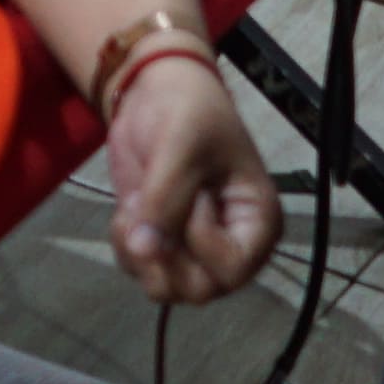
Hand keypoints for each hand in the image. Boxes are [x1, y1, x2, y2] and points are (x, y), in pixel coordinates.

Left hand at [102, 53, 283, 303]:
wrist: (156, 92)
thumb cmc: (187, 111)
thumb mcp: (181, 146)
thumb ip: (166, 199)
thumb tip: (144, 251)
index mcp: (258, 223)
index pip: (233, 270)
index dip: (201, 243)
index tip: (190, 199)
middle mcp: (231, 246)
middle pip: (197, 290)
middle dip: (163, 255)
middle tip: (150, 208)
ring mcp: (195, 250)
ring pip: (165, 287)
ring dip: (139, 252)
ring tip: (137, 207)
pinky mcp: (162, 243)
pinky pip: (139, 270)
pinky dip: (125, 245)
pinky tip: (127, 211)